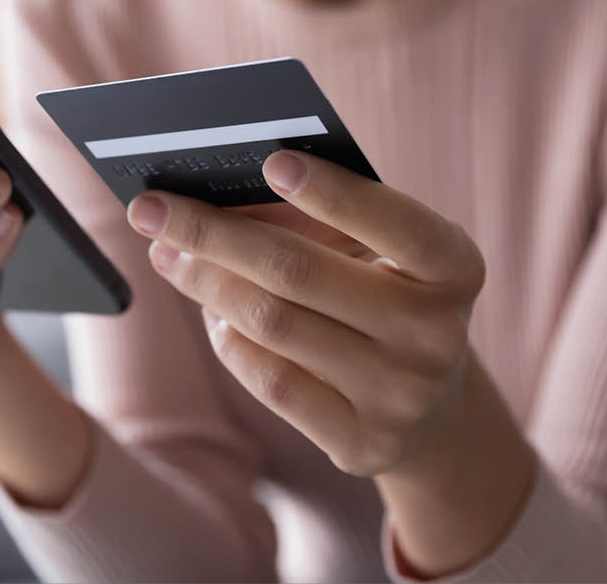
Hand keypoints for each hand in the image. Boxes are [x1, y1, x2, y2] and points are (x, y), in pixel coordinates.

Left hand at [125, 149, 485, 476]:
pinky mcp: (363, 444)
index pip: (398, 224)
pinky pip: (270, 381)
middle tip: (151, 208)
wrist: (430, 404)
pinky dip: (229, 340)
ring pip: (272, 324)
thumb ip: (320, 219)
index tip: (271, 161)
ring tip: (168, 253)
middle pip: (300, 273)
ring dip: (205, 282)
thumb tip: (214, 196)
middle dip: (212, 233)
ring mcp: (402, 397)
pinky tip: (212, 313)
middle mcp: (438, 335)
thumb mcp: (379, 250)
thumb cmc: (387, 294)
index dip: (335, 194)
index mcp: (455, 268)